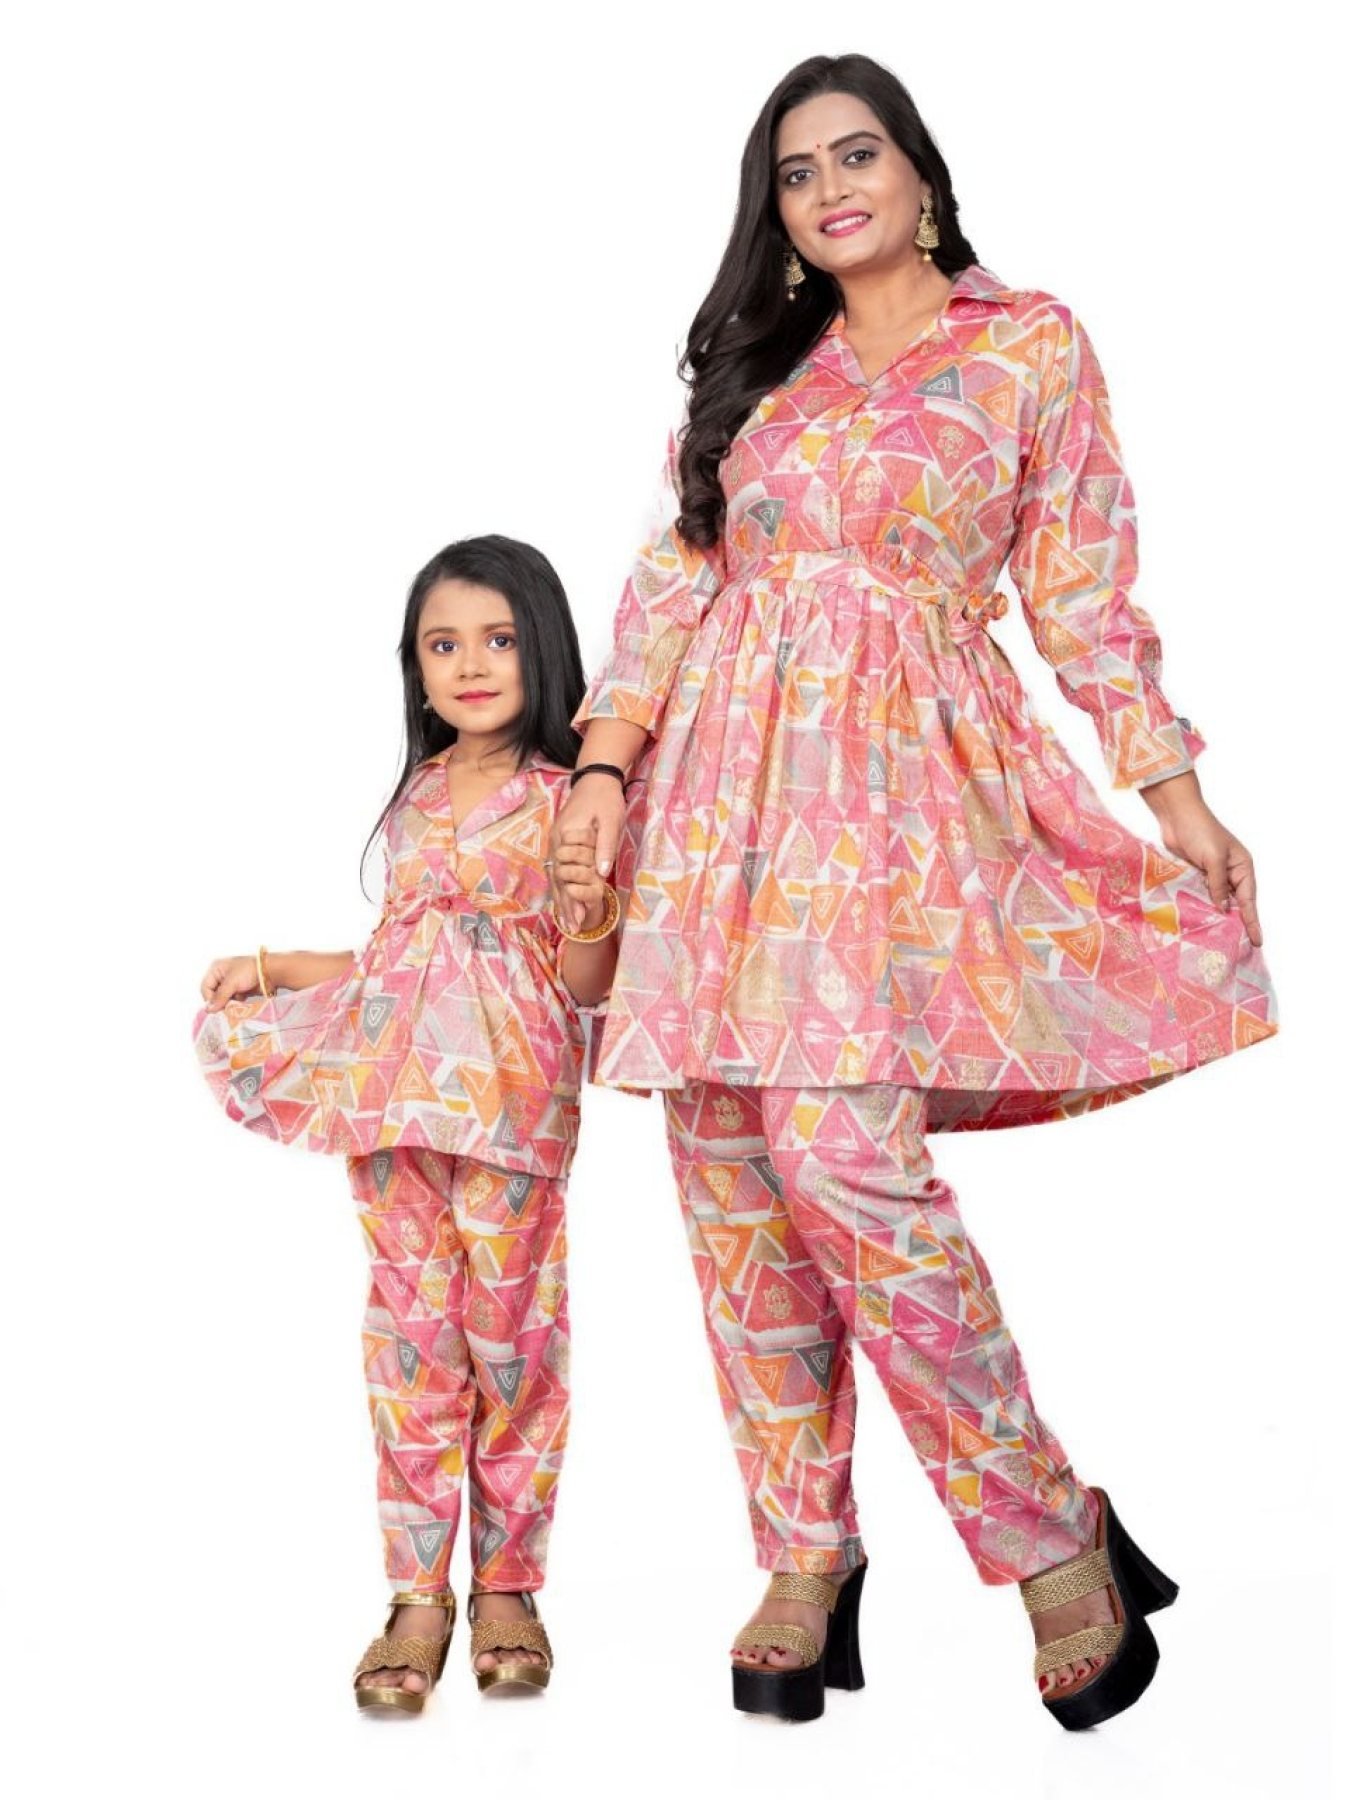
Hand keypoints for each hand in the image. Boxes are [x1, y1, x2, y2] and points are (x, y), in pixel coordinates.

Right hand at [200, 955, 261, 1010]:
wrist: (271, 972)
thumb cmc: (249, 972)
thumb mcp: (231, 983)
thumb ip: (220, 997)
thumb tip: (208, 1010)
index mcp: (216, 969)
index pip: (205, 988)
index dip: (210, 998)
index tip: (218, 1007)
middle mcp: (222, 975)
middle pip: (214, 994)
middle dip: (220, 1001)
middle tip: (227, 1007)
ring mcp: (231, 983)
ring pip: (224, 998)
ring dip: (229, 1003)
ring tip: (237, 1003)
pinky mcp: (240, 989)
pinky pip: (233, 1000)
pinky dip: (236, 1002)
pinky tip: (243, 1001)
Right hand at [550, 773, 626, 932]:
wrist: (595, 778)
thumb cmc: (605, 799)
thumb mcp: (610, 820)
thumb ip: (604, 846)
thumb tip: (601, 872)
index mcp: (566, 837)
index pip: (566, 874)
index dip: (572, 897)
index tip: (580, 916)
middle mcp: (556, 842)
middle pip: (557, 879)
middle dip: (566, 905)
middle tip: (574, 928)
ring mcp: (555, 842)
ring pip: (555, 876)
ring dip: (562, 899)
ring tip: (568, 921)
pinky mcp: (560, 842)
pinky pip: (557, 869)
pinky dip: (560, 886)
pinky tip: (565, 900)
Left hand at [1144, 785, 1263, 947]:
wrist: (1177, 815)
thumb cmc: (1200, 831)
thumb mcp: (1213, 859)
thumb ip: (1218, 885)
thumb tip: (1223, 908)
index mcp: (1242, 867)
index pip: (1249, 900)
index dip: (1252, 922)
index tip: (1257, 941)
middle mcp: (1230, 872)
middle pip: (1236, 904)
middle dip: (1238, 924)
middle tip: (1241, 949)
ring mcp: (1213, 874)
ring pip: (1219, 901)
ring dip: (1219, 918)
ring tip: (1221, 941)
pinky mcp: (1196, 874)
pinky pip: (1202, 896)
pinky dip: (1202, 908)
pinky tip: (1201, 923)